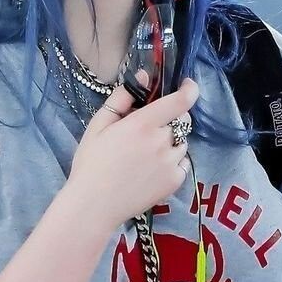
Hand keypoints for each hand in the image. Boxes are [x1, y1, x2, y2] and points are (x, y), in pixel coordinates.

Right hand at [68, 71, 198, 229]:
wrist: (93, 205)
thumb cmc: (92, 162)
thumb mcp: (99, 124)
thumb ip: (122, 98)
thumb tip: (144, 76)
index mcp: (143, 124)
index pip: (180, 101)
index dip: (189, 89)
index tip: (187, 85)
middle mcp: (162, 141)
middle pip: (182, 119)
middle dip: (172, 116)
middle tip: (151, 126)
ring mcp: (171, 163)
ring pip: (182, 141)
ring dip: (172, 139)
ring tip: (148, 152)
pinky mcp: (175, 182)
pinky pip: (182, 162)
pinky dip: (173, 160)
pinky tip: (152, 168)